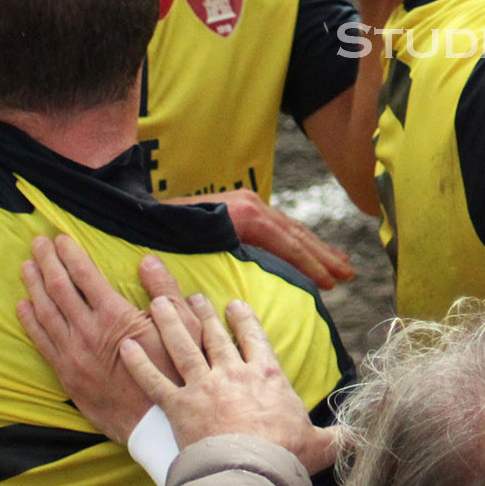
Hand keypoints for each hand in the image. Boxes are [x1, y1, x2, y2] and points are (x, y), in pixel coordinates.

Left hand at [16, 236, 190, 442]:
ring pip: (45, 313)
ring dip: (33, 286)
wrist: (156, 423)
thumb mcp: (184, 330)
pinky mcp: (66, 374)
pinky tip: (23, 306)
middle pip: (58, 289)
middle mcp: (87, 333)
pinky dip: (30, 321)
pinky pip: (41, 342)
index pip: (85, 276)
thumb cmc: (177, 374)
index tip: (60, 237)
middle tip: (37, 243)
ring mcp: (73, 355)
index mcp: (116, 317)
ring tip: (27, 266)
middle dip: (47, 262)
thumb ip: (165, 292)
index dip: (71, 254)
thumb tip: (147, 261)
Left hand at [122, 292, 339, 474]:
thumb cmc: (286, 456)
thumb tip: (363, 438)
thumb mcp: (322, 445)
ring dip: (169, 322)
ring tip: (158, 302)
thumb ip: (339, 438)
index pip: (254, 338)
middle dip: (202, 312)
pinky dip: (138, 363)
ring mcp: (204, 387)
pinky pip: (153, 380)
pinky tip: (127, 346)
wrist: (251, 472)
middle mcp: (233, 373)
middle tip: (191, 296)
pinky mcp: (178, 407)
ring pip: (183, 346)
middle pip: (214, 335)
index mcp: (267, 376)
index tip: (233, 304)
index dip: (243, 319)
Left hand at [174, 188, 354, 288]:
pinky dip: (299, 239)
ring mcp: (247, 202)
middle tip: (349, 275)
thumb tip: (263, 282)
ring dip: (317, 248)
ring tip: (341, 265)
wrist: (136, 207)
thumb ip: (231, 261)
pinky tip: (312, 250)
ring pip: (291, 228)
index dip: (312, 265)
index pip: (288, 243)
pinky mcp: (242, 205)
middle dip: (324, 256)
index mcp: (243, 216)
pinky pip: (280, 224)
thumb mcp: (196, 251)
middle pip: (296, 234)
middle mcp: (250, 204)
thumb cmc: (160, 237)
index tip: (333, 283)